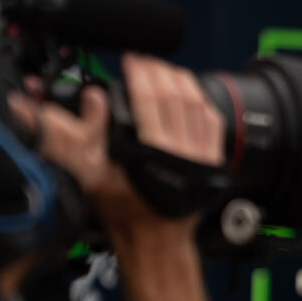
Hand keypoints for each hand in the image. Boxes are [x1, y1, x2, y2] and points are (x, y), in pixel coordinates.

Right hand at [7, 53, 223, 236]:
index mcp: (153, 154)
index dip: (139, 73)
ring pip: (197, 106)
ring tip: (165, 69)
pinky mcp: (213, 163)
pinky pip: (213, 123)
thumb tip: (93, 99)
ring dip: (181, 81)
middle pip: (175, 96)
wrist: (156, 241)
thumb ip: (88, 136)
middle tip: (145, 59)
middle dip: (159, 71)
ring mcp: (201, 157)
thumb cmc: (126, 214)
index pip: (148, 99)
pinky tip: (192, 92)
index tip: (131, 59)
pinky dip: (202, 102)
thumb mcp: (94, 177)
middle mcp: (182, 153)